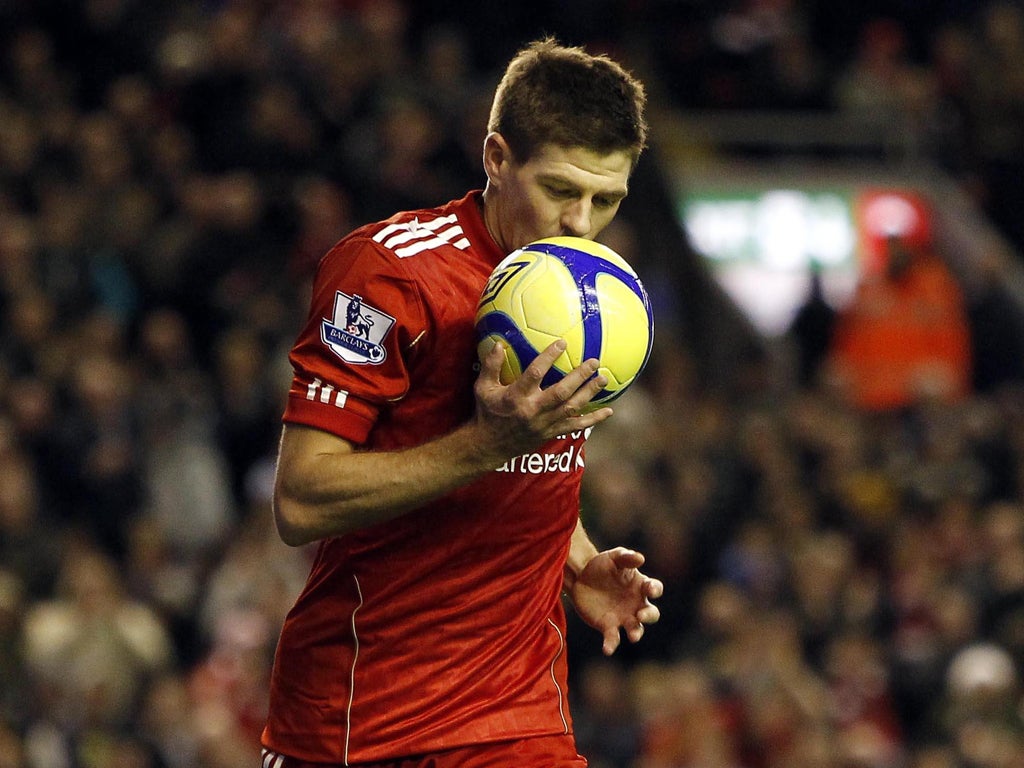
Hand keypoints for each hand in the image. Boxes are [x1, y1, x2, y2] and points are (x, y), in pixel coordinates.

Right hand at [473, 339, 612, 458]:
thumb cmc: (487, 412)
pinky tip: (608, 411)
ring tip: (603, 379)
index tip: (562, 343)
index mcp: (516, 397)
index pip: (535, 374)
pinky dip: (593, 420)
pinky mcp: (551, 433)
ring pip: (571, 408)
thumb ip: (491, 366)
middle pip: (561, 392)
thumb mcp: (482, 388)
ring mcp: (544, 424)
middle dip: (579, 377)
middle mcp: (533, 410)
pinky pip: (575, 427)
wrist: (489, 446)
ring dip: (589, 394)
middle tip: (594, 362)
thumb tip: (498, 343)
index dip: (549, 357)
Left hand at [569, 548, 662, 655]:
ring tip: (633, 636)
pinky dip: (611, 645)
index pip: (654, 588)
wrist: (581, 578)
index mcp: (640, 585)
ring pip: (636, 629)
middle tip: (640, 615)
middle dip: (649, 616)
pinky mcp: (609, 627)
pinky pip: (613, 638)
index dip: (655, 590)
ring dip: (636, 633)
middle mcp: (637, 604)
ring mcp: (624, 617)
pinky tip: (607, 650)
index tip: (650, 590)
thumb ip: (626, 557)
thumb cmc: (602, 565)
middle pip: (652, 614)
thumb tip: (640, 558)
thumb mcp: (613, 557)